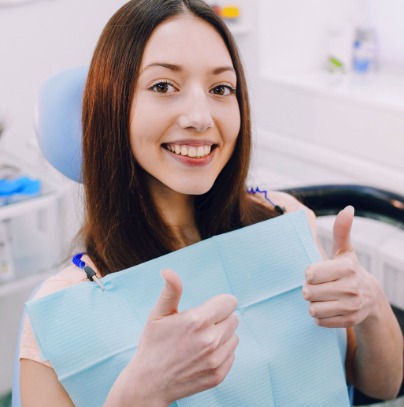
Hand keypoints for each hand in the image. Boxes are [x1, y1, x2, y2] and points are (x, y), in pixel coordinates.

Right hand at [126, 269, 238, 404]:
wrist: (149, 383)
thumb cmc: (153, 345)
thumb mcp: (158, 314)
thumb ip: (170, 290)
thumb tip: (167, 270)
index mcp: (197, 320)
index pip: (229, 302)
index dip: (219, 303)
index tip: (208, 309)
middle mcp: (210, 340)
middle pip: (233, 318)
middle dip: (220, 319)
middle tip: (200, 327)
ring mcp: (215, 359)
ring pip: (233, 337)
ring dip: (222, 336)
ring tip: (200, 342)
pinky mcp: (219, 374)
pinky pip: (232, 354)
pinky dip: (221, 353)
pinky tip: (203, 355)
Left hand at [302, 206, 378, 327]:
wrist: (370, 298)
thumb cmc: (348, 270)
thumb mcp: (344, 251)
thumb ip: (341, 231)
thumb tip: (348, 208)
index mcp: (347, 267)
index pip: (310, 273)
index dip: (308, 274)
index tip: (314, 273)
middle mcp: (352, 287)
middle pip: (309, 292)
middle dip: (309, 290)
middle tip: (317, 287)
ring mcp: (352, 306)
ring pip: (313, 309)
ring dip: (312, 304)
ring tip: (322, 297)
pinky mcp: (349, 321)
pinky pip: (320, 321)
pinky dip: (319, 316)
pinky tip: (327, 308)